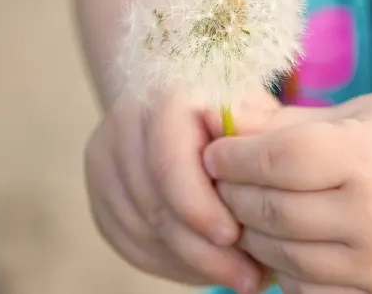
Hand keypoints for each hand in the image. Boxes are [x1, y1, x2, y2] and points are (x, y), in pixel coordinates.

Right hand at [84, 89, 279, 292]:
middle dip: (202, 250)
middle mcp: (127, 121)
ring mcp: (106, 156)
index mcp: (168, 96)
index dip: (199, 207)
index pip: (169, 162)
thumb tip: (270, 184)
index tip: (234, 238)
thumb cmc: (235, 109)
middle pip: (154, 204)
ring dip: (188, 262)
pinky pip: (128, 241)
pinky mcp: (101, 190)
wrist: (184, 98)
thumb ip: (260, 142)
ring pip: (140, 229)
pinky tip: (203, 268)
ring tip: (235, 275)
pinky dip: (168, 262)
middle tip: (247, 278)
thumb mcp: (257, 112)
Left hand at [203, 91, 371, 293]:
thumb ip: (288, 122)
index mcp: (370, 156)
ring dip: (254, 236)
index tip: (215, 154)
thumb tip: (222, 119)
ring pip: (283, 258)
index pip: (276, 160)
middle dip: (233, 196)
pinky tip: (288, 246)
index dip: (233, 158)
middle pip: (272, 212)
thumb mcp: (360, 113)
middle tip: (221, 183)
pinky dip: (289, 272)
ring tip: (249, 213)